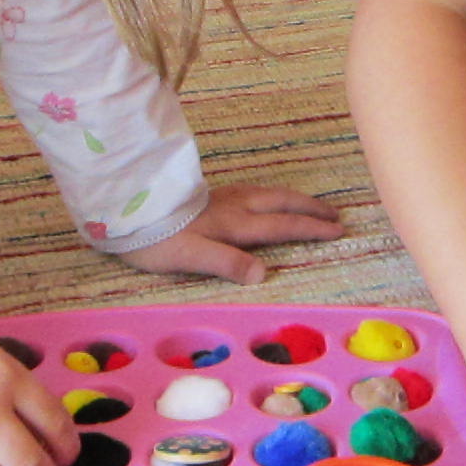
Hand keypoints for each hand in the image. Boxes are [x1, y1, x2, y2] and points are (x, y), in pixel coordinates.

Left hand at [113, 185, 342, 286]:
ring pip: (268, 193)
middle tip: (336, 214)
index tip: (338, 229)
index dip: (311, 227)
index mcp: (234, 223)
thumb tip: (264, 272)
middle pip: (281, 202)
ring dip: (293, 199)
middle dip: (310, 208)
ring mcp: (222, 198)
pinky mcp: (210, 196)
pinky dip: (273, 196)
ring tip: (310, 205)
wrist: (128, 207)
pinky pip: (255, 192)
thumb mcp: (190, 256)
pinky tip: (266, 199)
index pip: (282, 224)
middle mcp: (234, 206)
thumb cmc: (156, 238)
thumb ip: (227, 262)